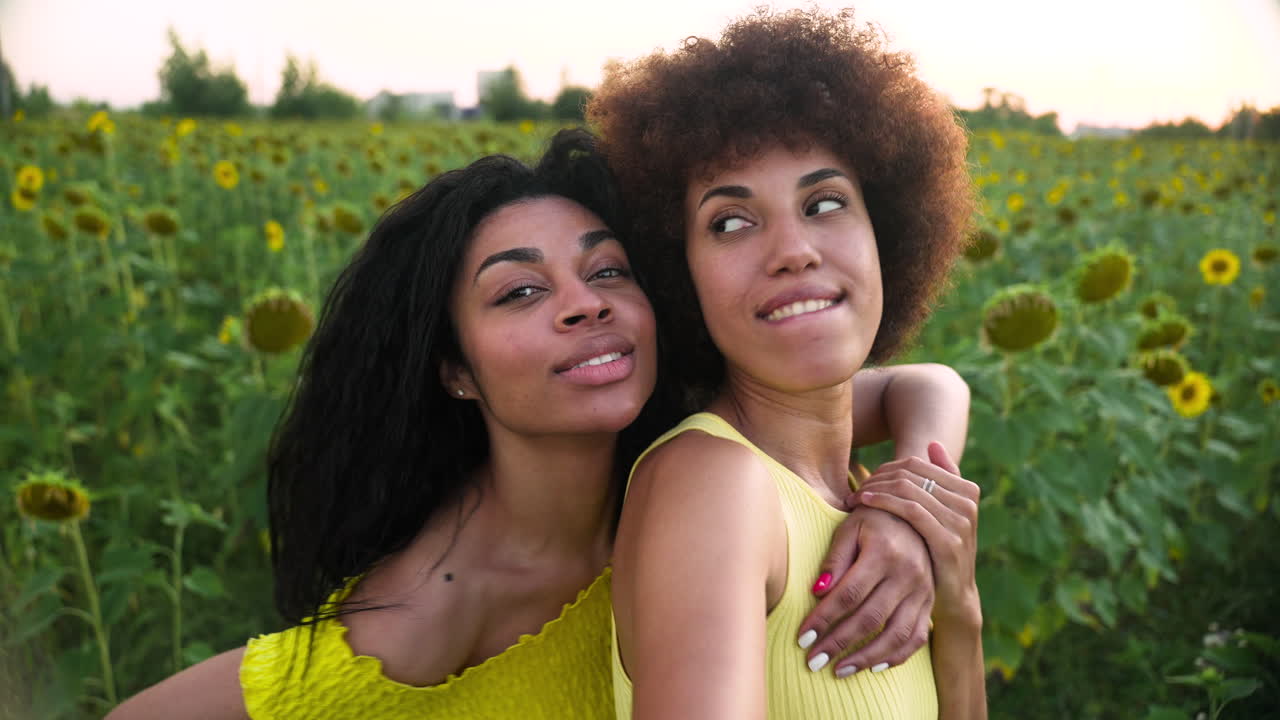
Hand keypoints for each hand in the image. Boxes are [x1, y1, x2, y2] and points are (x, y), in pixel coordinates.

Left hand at [798, 504, 935, 676]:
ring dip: (865, 658)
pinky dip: (896, 656)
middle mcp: (907, 574)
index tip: (802, 637)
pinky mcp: (930, 603)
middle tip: (812, 661)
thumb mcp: (849, 528)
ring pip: (895, 634)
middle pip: (870, 618)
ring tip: (838, 671)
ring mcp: (923, 591)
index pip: (849, 593)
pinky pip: (916, 638)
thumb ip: (834, 559)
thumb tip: (817, 593)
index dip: (824, 618)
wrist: (913, 517)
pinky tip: (873, 667)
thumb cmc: (872, 521)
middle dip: (838, 643)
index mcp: (884, 552)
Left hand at [849, 442, 980, 628]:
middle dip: (878, 477)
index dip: (886, 468)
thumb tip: (933, 444)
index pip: (916, 463)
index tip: (865, 479)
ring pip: (908, 488)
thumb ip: (941, 480)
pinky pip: (911, 509)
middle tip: (856, 488)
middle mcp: (967, 502)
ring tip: (855, 497)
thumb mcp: (941, 514)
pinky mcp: (948, 541)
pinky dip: (883, 502)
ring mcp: (960, 521)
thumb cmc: (937, 551)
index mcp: (966, 489)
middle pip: (910, 473)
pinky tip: (863, 503)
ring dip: (875, 488)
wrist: (952, 596)